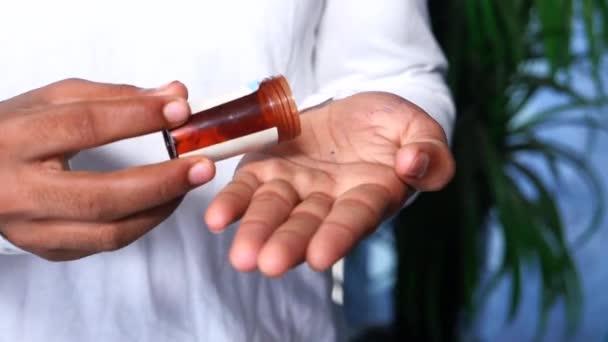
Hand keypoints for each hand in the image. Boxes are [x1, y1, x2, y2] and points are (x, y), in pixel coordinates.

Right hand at [0, 79, 214, 260]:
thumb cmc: (14, 131)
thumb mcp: (53, 101)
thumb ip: (115, 96)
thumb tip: (175, 95)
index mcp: (13, 139)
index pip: (84, 126)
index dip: (138, 117)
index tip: (181, 109)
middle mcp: (16, 191)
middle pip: (102, 195)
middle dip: (162, 181)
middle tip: (202, 165)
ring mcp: (29, 229)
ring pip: (109, 232)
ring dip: (159, 208)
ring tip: (187, 184)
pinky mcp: (45, 249)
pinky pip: (103, 244)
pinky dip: (140, 224)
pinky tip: (159, 202)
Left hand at [205, 92, 453, 276]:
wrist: (355, 112)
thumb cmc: (392, 125)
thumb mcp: (420, 129)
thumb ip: (429, 151)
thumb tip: (412, 166)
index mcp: (370, 194)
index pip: (354, 218)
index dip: (338, 235)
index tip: (319, 255)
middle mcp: (329, 199)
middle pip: (307, 224)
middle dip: (288, 243)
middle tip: (267, 264)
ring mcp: (296, 185)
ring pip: (274, 210)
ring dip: (256, 230)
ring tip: (241, 255)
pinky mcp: (268, 168)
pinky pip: (248, 187)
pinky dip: (232, 203)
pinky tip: (215, 218)